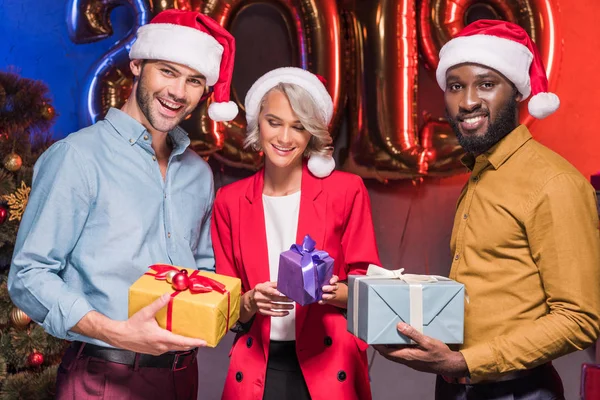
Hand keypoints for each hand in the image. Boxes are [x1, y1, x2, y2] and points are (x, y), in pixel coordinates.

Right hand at [74, 294, 206, 355]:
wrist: (120, 337)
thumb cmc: (132, 326)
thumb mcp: (145, 313)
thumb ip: (157, 304)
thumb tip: (168, 295)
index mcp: (161, 338)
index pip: (181, 341)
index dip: (194, 342)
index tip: (204, 342)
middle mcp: (161, 346)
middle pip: (181, 346)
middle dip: (193, 343)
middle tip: (203, 340)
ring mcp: (158, 350)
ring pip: (175, 348)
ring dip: (184, 344)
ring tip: (193, 338)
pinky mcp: (154, 351)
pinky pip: (168, 348)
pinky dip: (175, 344)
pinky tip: (177, 338)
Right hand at [249, 281, 293, 317]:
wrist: (251, 299)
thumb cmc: (260, 291)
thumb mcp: (264, 285)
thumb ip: (273, 284)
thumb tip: (283, 284)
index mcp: (259, 288)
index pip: (266, 290)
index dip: (272, 291)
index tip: (279, 293)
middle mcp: (258, 297)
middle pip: (272, 299)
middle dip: (283, 299)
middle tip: (291, 299)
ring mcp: (260, 305)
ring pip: (273, 307)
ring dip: (283, 307)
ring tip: (291, 306)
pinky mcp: (262, 311)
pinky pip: (272, 314)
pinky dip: (280, 314)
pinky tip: (286, 312)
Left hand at [319, 275, 347, 307]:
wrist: (318, 289)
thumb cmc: (318, 281)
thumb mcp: (319, 278)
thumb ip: (318, 278)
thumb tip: (312, 277)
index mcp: (331, 279)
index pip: (335, 278)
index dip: (334, 280)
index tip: (331, 282)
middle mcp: (332, 286)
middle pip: (335, 287)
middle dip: (330, 288)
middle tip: (323, 288)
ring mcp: (331, 293)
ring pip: (333, 295)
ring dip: (328, 296)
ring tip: (323, 296)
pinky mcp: (326, 299)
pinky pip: (326, 301)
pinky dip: (323, 301)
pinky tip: (320, 301)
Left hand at [373, 322, 468, 377]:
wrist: (450, 365)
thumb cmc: (440, 354)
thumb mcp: (427, 342)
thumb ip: (413, 334)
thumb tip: (399, 326)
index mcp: (407, 356)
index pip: (386, 352)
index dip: (378, 346)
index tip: (371, 339)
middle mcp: (407, 360)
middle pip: (389, 354)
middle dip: (381, 346)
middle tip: (377, 335)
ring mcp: (411, 361)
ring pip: (395, 354)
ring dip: (389, 347)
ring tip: (386, 336)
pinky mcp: (415, 360)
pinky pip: (402, 354)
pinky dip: (397, 348)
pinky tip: (400, 340)